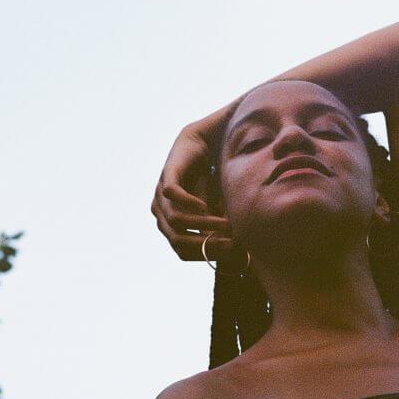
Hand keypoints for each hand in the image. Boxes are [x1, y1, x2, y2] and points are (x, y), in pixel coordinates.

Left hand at [151, 124, 232, 260]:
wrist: (202, 143)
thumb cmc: (208, 178)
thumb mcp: (215, 208)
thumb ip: (218, 227)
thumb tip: (237, 250)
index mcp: (171, 225)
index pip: (182, 251)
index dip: (204, 255)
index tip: (229, 253)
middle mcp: (162, 213)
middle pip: (177, 241)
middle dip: (205, 245)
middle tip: (230, 243)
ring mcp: (161, 195)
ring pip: (176, 221)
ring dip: (203, 225)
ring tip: (226, 224)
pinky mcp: (167, 175)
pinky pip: (172, 195)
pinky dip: (189, 203)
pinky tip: (206, 205)